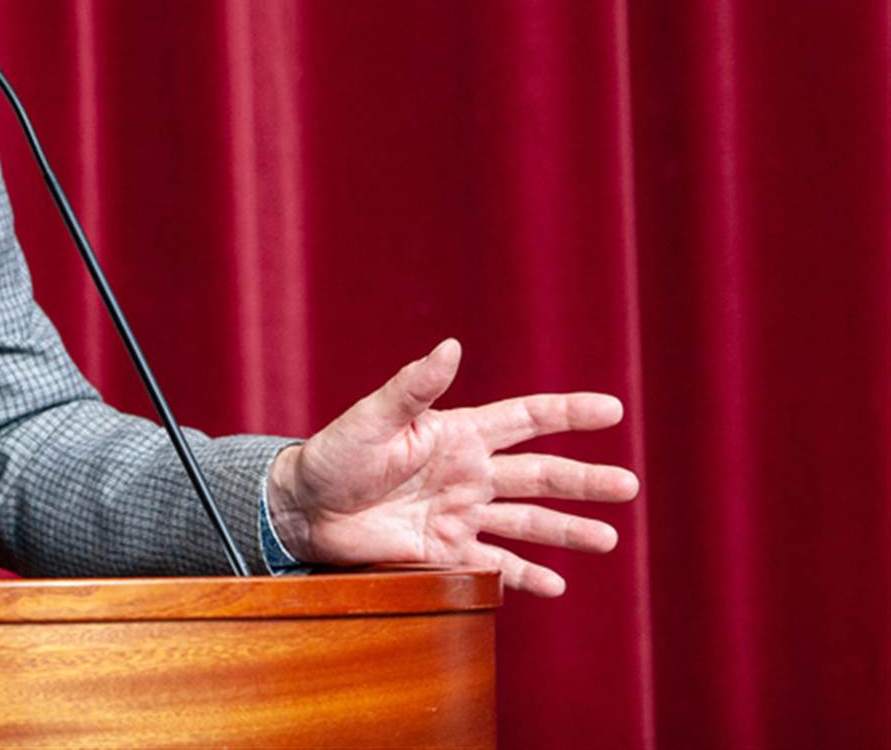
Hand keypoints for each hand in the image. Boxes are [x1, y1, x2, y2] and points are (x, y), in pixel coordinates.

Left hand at [266, 338, 637, 596]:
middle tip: (628, 485)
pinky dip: (526, 576)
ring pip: (528, 522)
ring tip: (608, 540)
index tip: (613, 409)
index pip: (525, 419)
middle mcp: (468, 474)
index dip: (568, 412)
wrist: (304, 508)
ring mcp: (461, 514)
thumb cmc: (334, 455)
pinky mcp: (446, 552)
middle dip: (584, 481)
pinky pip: (496, 565)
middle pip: (540, 475)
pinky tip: (557, 585)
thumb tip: (450, 346)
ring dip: (568, 531)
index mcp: (457, 434)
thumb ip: (414, 388)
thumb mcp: (372, 418)